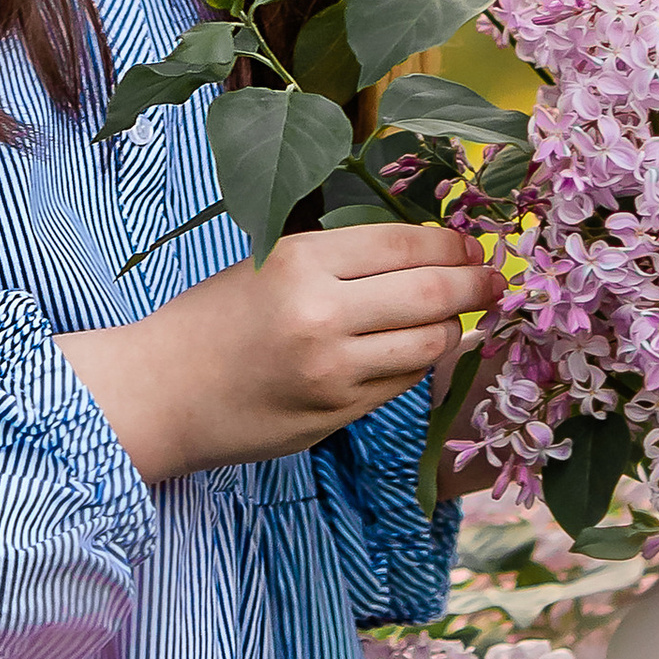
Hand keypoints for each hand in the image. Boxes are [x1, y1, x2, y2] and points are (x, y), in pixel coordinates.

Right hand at [55, 221, 488, 486]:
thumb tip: (426, 249)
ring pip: (429, 344)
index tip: (474, 243)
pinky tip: (412, 351)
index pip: (405, 244)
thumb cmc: (213, 318)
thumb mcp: (267, 262)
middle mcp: (322, 315)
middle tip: (496, 280)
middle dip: (476, 283)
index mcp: (302, 261)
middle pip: (433, 292)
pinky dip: (417, 364)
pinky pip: (401, 383)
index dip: (452, 242)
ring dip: (451, 329)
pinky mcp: (335, 415)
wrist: (162, 391)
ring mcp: (332, 372)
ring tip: (454, 317)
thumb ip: (338, 258)